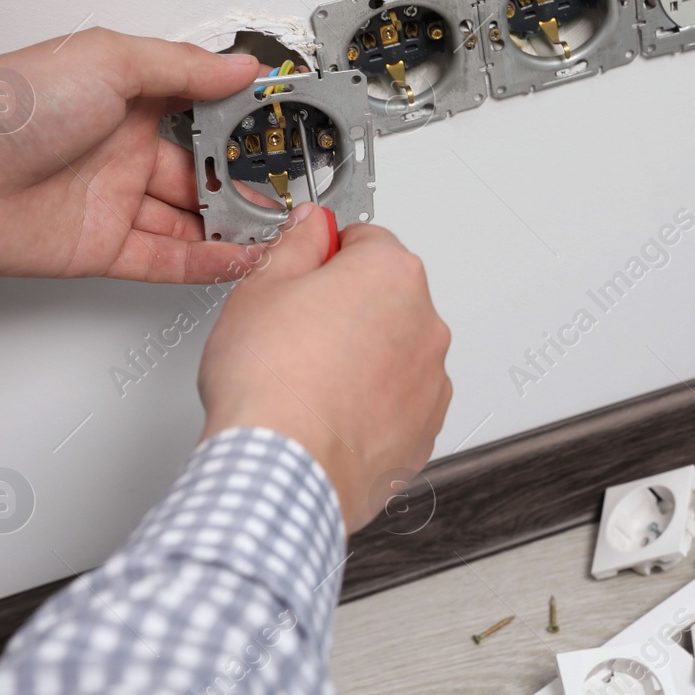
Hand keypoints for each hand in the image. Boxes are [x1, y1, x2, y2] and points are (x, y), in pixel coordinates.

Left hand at [0, 27, 265, 281]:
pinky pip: (166, 259)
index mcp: (127, 104)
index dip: (243, 126)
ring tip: (279, 231)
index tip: (285, 133)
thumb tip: (238, 66)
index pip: (202, 116)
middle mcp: (122, 154)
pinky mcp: (100, 249)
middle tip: (291, 194)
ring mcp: (113, 204)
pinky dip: (207, 263)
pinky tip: (240, 259)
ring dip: (234, 228)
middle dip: (247, 186)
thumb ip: (183, 69)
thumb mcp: (110, 60)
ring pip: (191, 221)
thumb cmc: (7, 101)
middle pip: (203, 176)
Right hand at [197, 204, 451, 531]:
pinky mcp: (425, 430)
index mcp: (392, 274)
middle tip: (295, 334)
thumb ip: (296, 243)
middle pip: (385, 298)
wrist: (283, 468)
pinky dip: (371, 405)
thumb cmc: (270, 384)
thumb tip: (310, 226)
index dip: (324, 257)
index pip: (365, 241)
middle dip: (346, 309)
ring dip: (363, 359)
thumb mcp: (262, 287)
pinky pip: (399, 403)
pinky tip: (328, 414)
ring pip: (395, 353)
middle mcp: (426, 324)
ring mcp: (431, 382)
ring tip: (309, 381)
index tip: (304, 275)